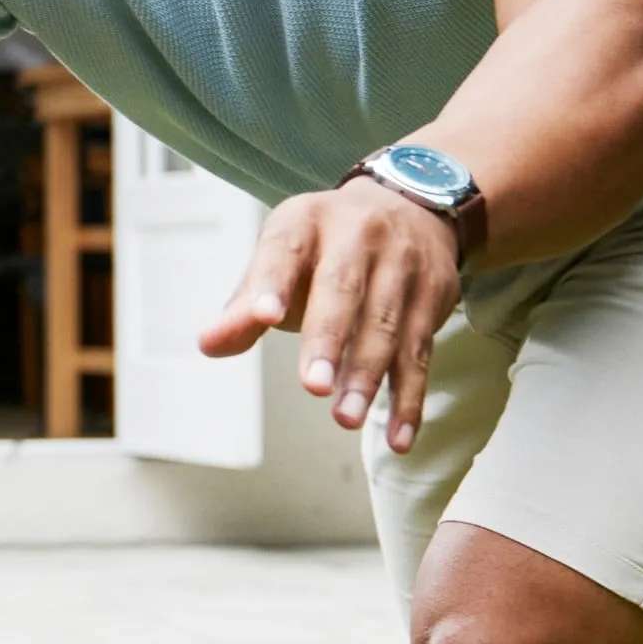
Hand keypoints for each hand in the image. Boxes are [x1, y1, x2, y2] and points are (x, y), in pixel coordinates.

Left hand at [197, 179, 461, 449]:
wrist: (410, 207)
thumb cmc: (325, 248)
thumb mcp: (281, 258)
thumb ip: (246, 305)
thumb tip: (208, 344)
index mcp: (306, 222)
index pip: (285, 250)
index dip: (274, 283)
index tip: (263, 317)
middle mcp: (359, 235)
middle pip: (343, 290)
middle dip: (328, 340)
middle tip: (313, 386)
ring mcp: (403, 264)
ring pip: (387, 325)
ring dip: (367, 376)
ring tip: (345, 418)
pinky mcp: (434, 296)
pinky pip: (420, 353)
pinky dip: (409, 398)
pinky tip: (397, 437)